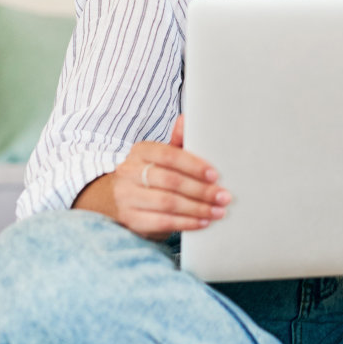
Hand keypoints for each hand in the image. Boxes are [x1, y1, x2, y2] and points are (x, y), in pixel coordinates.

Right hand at [112, 115, 230, 240]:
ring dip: (197, 208)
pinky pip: (162, 222)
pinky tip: (202, 222)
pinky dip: (186, 223)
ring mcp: (127, 196)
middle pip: (170, 181)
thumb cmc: (149, 174)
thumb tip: (185, 119)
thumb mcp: (161, 157)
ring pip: (167, 203)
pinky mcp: (130, 219)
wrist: (119, 198)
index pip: (169, 156)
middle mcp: (129, 172)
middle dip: (202, 190)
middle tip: (223, 196)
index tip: (215, 175)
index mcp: (141, 151)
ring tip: (217, 211)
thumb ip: (177, 143)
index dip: (194, 166)